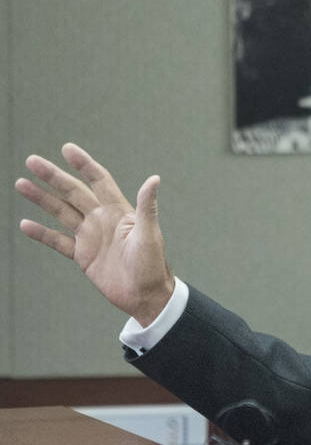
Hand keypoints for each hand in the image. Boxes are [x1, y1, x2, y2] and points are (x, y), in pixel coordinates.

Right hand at [15, 143, 174, 325]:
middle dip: (53, 176)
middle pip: (73, 192)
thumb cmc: (153, 264)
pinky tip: (25, 224)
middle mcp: (102, 219)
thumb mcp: (149, 234)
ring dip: (42, 199)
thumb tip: (154, 178)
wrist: (145, 296)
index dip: (83, 164)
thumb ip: (147, 207)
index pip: (98, 180)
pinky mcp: (83, 255)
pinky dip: (42, 233)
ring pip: (61, 212)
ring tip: (22, 184)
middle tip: (32, 160)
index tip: (67, 148)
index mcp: (118, 210)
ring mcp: (91, 236)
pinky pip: (58, 241)